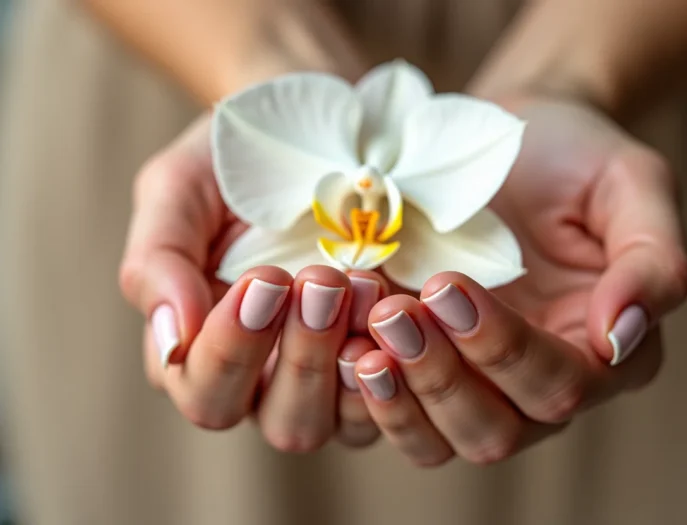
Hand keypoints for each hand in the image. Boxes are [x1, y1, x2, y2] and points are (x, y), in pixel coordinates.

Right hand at [119, 115, 384, 448]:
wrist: (311, 133)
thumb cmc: (233, 166)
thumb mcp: (177, 192)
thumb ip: (157, 263)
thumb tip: (172, 342)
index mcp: (207, 353)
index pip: (208, 394)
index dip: (233, 351)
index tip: (263, 279)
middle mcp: (272, 382)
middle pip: (287, 425)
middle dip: (305, 357)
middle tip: (321, 279)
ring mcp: (338, 379)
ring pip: (348, 424)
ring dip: (357, 360)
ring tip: (365, 284)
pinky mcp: (393, 362)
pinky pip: (404, 397)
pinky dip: (407, 360)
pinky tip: (405, 302)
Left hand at [349, 97, 686, 465]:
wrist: (505, 135)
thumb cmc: (573, 155)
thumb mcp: (632, 185)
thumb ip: (652, 261)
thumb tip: (620, 338)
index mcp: (603, 353)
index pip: (559, 383)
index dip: (502, 347)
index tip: (445, 286)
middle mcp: (540, 385)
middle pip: (495, 430)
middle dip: (441, 378)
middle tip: (392, 313)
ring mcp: (477, 383)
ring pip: (440, 441)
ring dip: (398, 398)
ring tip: (361, 337)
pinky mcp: (424, 369)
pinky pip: (395, 416)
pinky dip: (365, 395)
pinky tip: (337, 347)